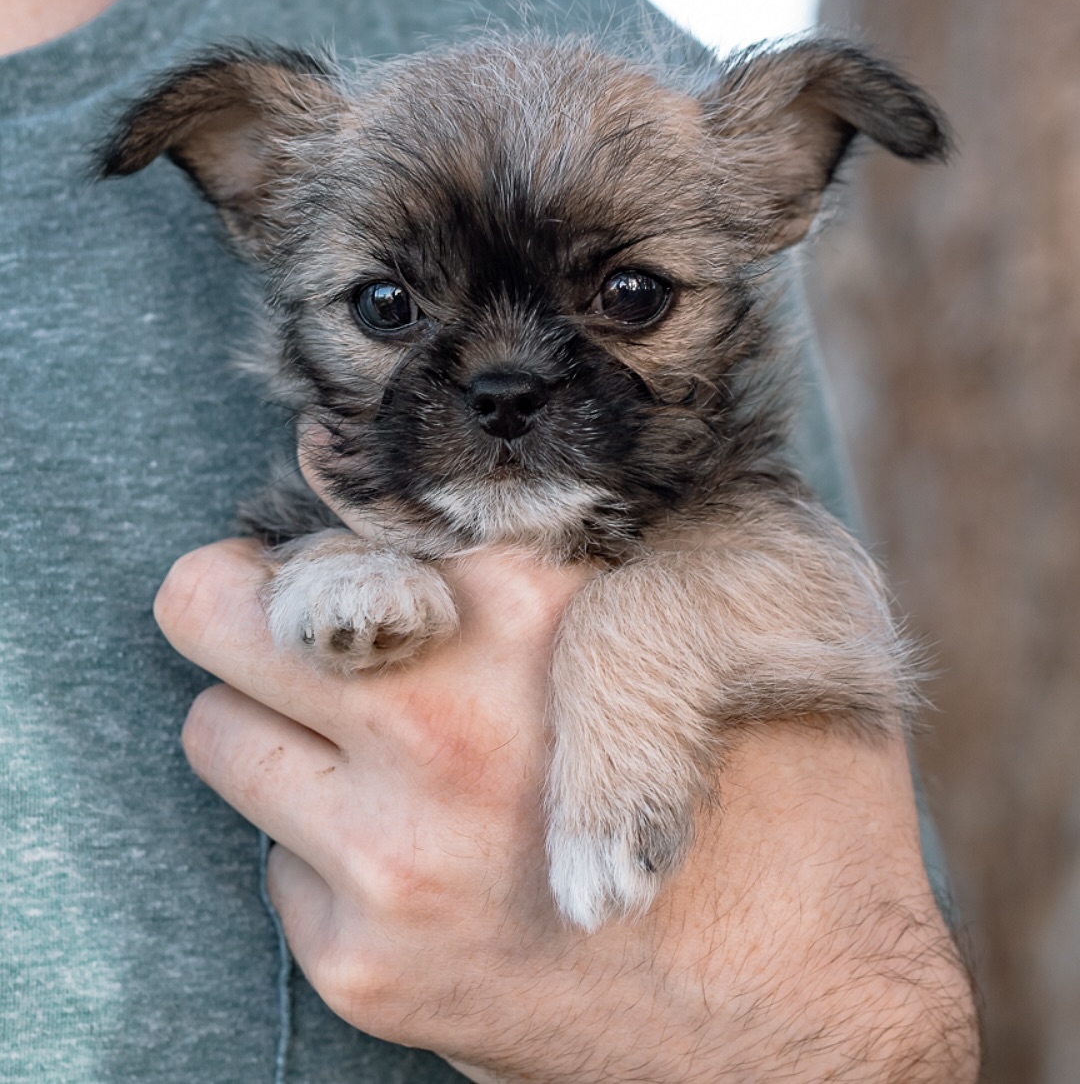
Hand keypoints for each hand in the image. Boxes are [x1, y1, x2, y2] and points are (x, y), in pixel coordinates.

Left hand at [158, 540, 977, 1082]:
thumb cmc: (797, 793)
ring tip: (376, 739)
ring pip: (218, 729)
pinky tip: (430, 848)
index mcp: (529, 609)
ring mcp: (388, 860)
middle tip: (313, 619)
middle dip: (256, 599)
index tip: (358, 542)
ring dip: (278, 721)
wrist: (816, 1027)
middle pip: (214, 606)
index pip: (331, 514)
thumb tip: (485, 446)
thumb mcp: (744, 596)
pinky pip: (272, 858)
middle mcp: (436, 729)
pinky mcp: (366, 969)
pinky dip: (326, 839)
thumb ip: (612, 513)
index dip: (344, 516)